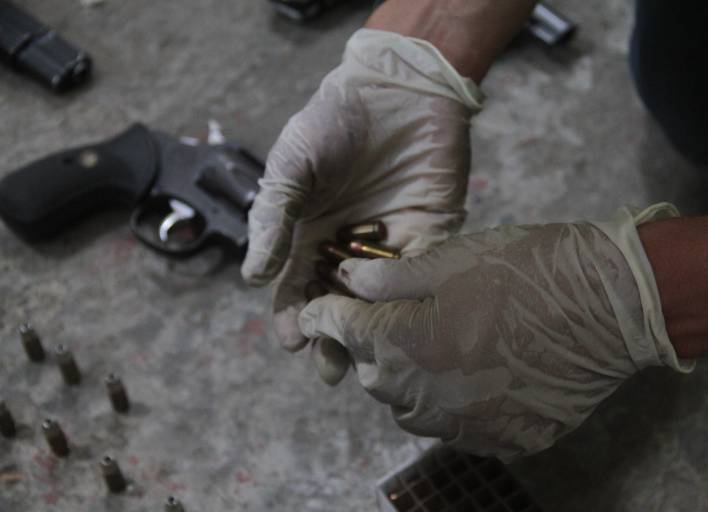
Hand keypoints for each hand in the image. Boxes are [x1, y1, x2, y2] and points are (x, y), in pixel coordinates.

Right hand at [241, 29, 482, 383]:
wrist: (393, 89)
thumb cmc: (332, 122)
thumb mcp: (290, 166)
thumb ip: (274, 218)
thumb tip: (252, 277)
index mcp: (311, 235)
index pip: (297, 288)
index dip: (292, 316)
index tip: (293, 340)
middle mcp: (349, 248)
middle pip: (339, 305)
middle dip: (333, 338)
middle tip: (332, 369)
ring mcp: (390, 244)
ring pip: (380, 301)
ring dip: (373, 331)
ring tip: (368, 359)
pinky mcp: (431, 234)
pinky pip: (421, 274)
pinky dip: (412, 299)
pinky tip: (404, 322)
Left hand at [298, 204, 693, 459]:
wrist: (611, 306)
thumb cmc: (527, 269)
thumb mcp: (451, 259)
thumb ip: (389, 278)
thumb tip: (347, 281)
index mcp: (404, 346)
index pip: (343, 332)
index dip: (323, 316)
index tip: (315, 310)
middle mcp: (425, 397)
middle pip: (373, 375)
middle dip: (371, 344)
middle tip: (394, 316)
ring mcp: (465, 427)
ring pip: (409, 408)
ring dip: (408, 378)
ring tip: (436, 344)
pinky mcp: (503, 440)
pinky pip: (454, 427)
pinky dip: (449, 402)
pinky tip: (474, 374)